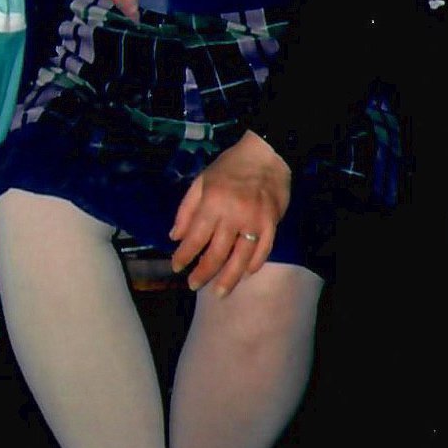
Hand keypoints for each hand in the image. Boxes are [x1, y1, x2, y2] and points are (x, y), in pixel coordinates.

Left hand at [169, 130, 290, 295]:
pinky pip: (263, 251)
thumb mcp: (201, 180)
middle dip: (202, 273)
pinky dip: (254, 265)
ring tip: (218, 293)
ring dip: (228, 279)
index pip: (194, 237)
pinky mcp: (273, 224)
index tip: (176, 267)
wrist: (267, 154)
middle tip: (193, 285)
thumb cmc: (230, 166)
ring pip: (240, 258)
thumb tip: (175, 236)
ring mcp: (255, 221)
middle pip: (216, 253)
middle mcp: (233, 215)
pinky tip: (245, 274)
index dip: (184, 255)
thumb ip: (187, 209)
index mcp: (212, 202)